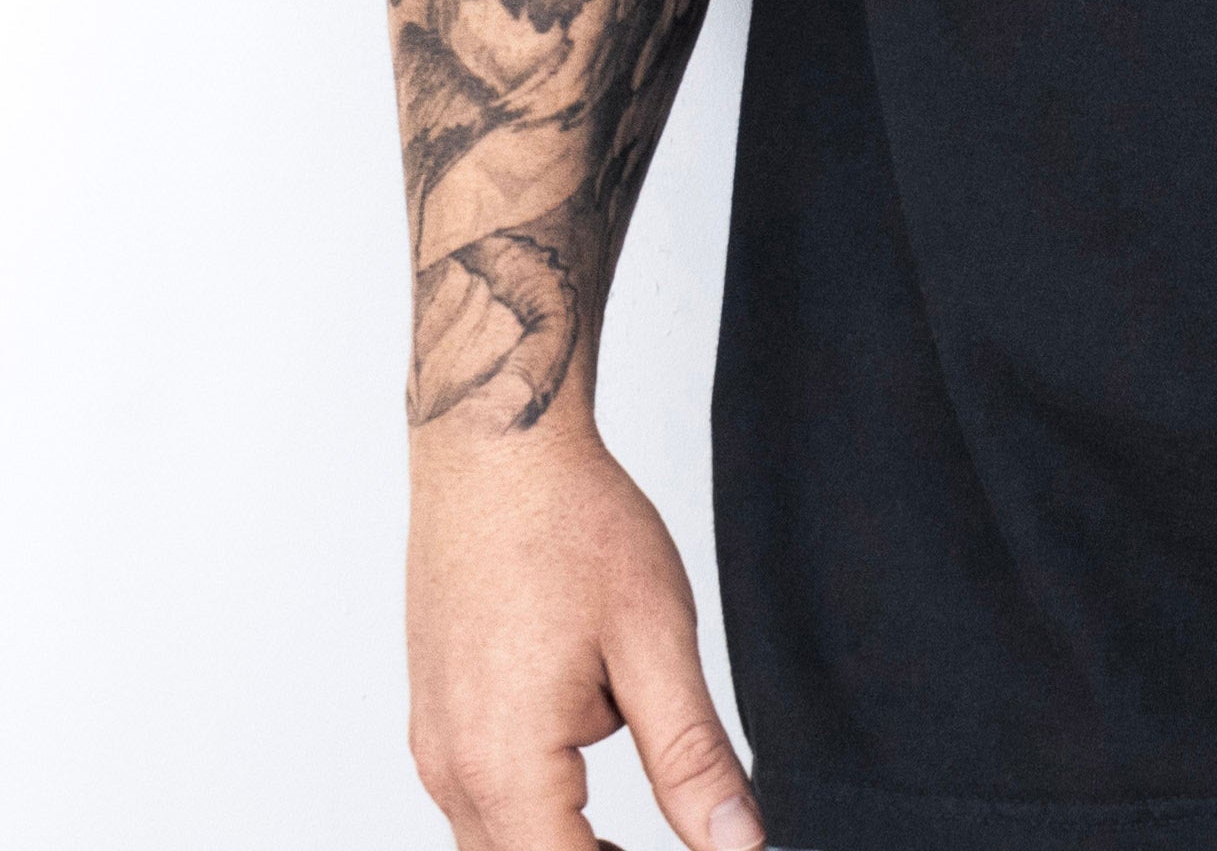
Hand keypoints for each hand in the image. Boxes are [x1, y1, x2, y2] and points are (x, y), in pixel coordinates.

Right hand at [408, 421, 765, 850]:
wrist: (496, 449)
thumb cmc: (571, 525)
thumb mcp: (656, 640)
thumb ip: (692, 757)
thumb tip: (736, 844)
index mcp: (503, 767)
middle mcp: (451, 770)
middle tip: (676, 841)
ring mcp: (436, 744)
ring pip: (497, 841)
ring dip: (565, 839)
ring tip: (639, 805)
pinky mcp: (438, 715)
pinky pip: (482, 796)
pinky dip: (539, 800)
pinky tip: (593, 744)